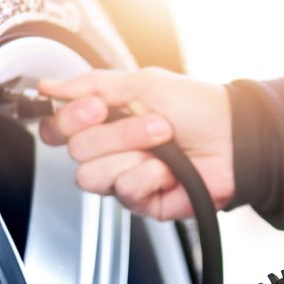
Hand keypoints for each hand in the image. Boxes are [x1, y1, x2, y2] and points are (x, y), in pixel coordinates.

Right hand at [38, 67, 233, 219]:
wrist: (234, 136)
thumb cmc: (196, 108)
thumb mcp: (143, 82)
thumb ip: (92, 85)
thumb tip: (49, 86)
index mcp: (102, 122)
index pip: (57, 129)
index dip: (68, 119)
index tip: (96, 107)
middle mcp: (108, 152)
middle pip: (77, 151)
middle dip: (117, 132)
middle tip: (153, 122)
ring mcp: (123, 178)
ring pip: (93, 175)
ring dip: (133, 151)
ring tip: (164, 144)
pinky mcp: (142, 201)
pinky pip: (125, 191)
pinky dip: (149, 175)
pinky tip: (168, 169)